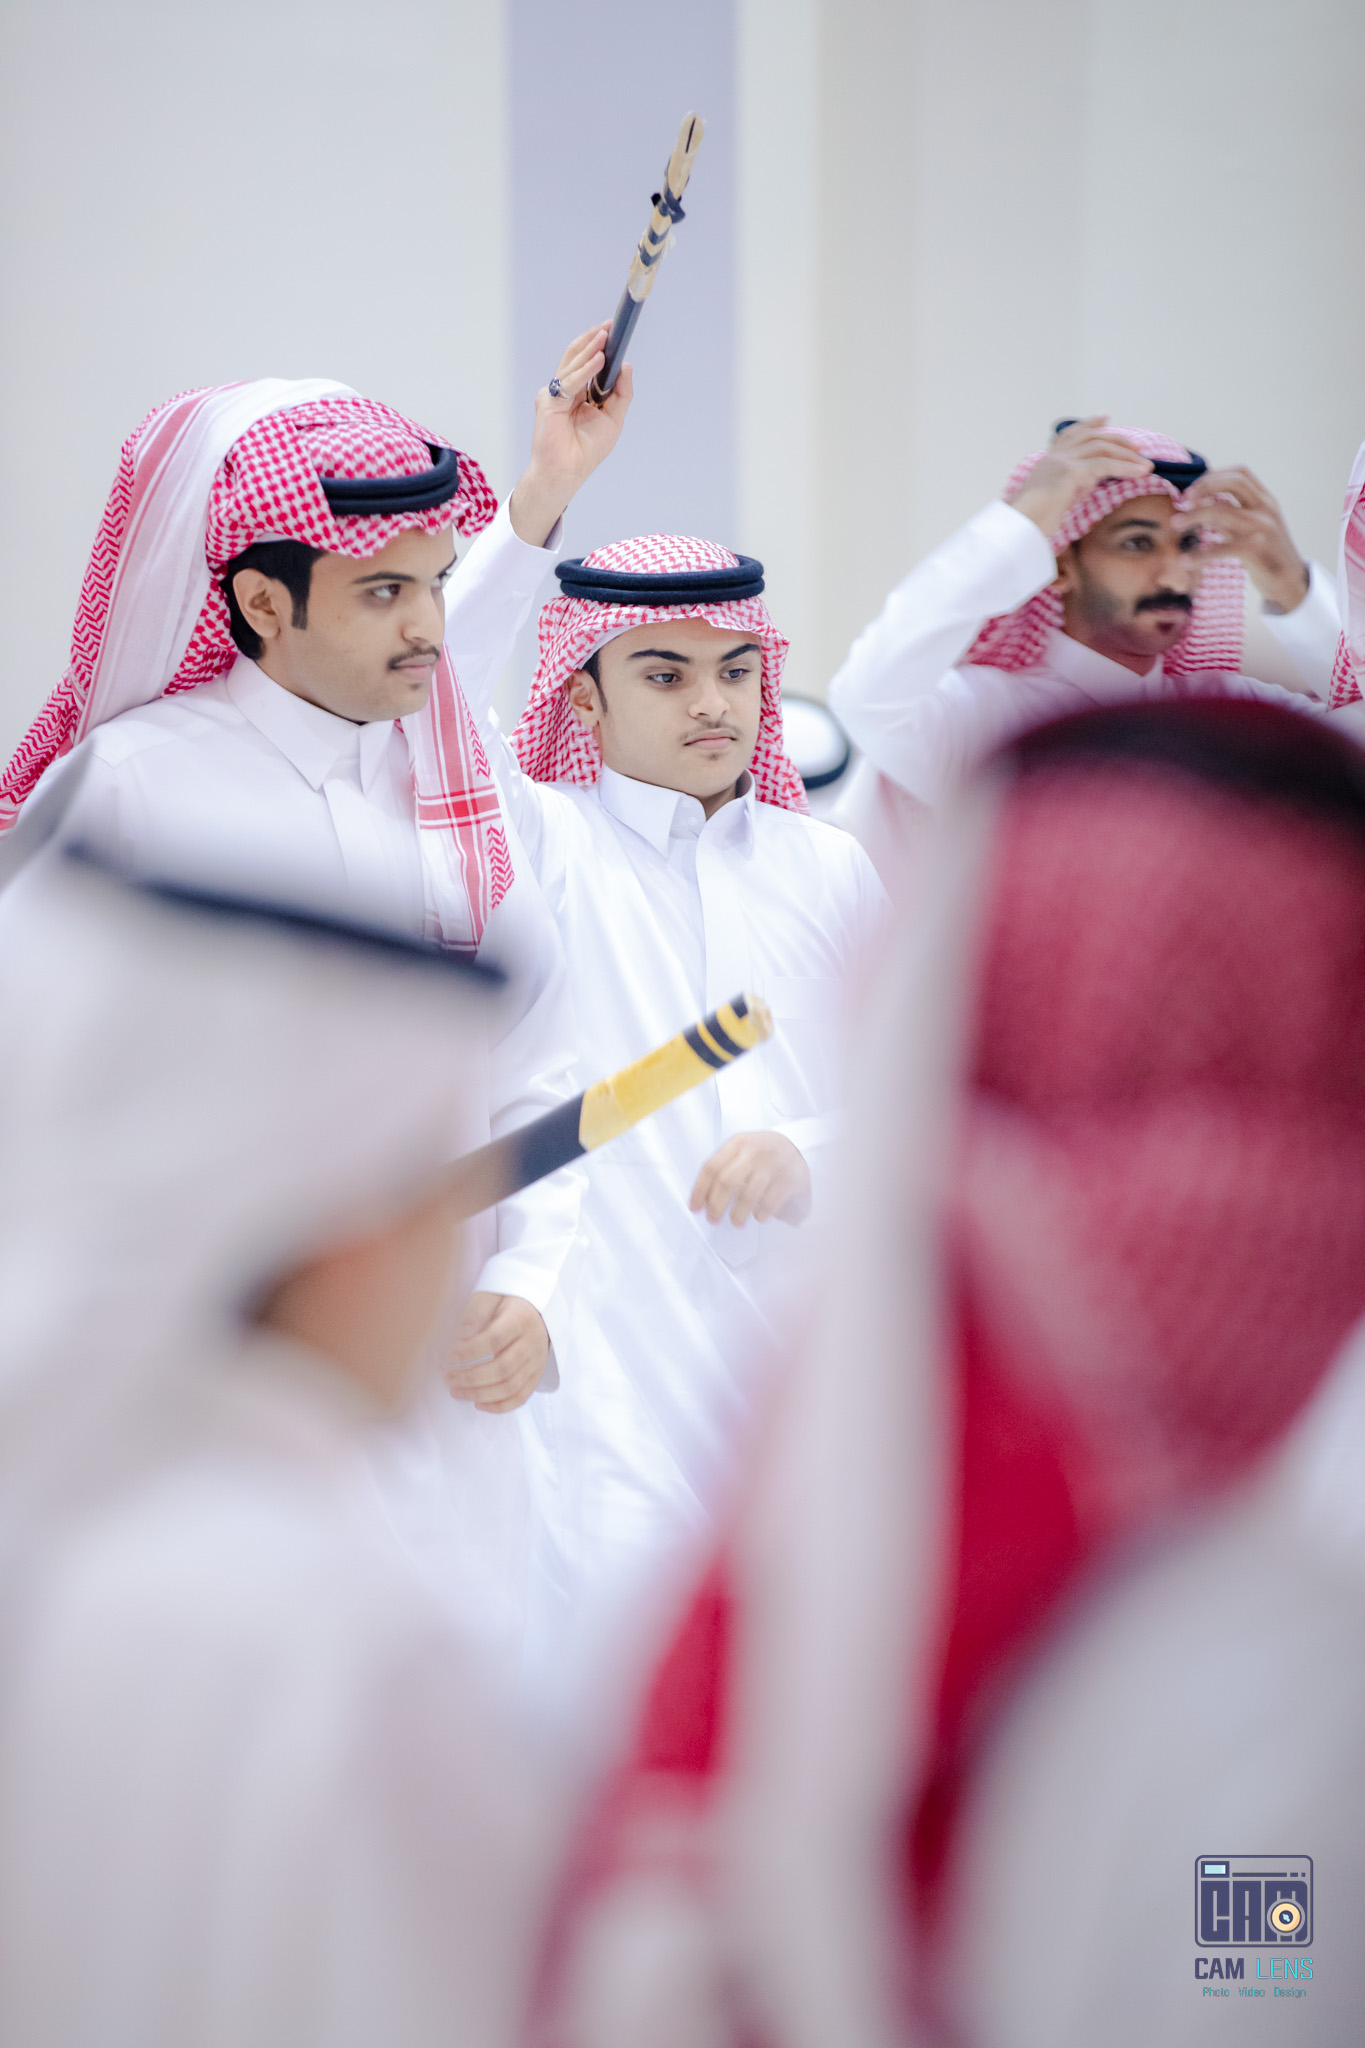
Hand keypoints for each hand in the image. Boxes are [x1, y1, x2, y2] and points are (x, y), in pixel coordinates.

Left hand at [445, 1292, 548, 1413]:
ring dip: (481, 1394)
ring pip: (511, 1387)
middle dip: (471, 1377)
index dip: (470, 1351)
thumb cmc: (506, 1302)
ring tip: (457, 1391)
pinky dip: (499, 1406)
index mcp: (521, 1319)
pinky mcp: (536, 1375)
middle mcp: (533, 1342)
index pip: (495, 1340)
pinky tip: (478, 1404)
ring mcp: (537, 1362)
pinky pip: (521, 1397)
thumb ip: (475, 1313)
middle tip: (448, 1378)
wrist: (536, 1310)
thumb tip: (461, 1336)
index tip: (449, 1356)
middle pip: (503, 1368)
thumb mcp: (490, 1296)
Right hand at [507, 324, 633, 545]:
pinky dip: (584, 370)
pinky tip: (598, 361)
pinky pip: (569, 381)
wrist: (568, 471)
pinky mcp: (548, 401)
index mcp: (581, 393)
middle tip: (608, 327)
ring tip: (604, 336)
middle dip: (594, 341)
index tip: (613, 332)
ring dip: (589, 349)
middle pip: (578, 358)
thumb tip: (627, 366)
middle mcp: (567, 390)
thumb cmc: (587, 450)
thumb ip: (621, 393)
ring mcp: (556, 394)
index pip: (589, 364)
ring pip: (573, 365)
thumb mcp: (614, 419)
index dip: (600, 347)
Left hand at [688, 1132, 811, 1227]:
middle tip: (713, 1219)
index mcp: (738, 1143)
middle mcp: (755, 1151)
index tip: (695, 1208)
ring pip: (748, 1196)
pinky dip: (759, 1215)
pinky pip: (768, 1205)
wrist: (796, 1149)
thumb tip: (702, 1200)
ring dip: (737, 1215)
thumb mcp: (741, 1152)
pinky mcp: (789, 1180)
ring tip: (736, 1222)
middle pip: (727, 1181)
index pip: (711, 1167)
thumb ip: (721, 1169)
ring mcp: (773, 1165)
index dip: (700, 1190)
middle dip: (716, 1205)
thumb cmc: (761, 1155)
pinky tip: (758, 1215)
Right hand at [1008, 414, 1151, 538]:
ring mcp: (1062, 462)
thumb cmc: (1030, 522)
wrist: (1017, 527)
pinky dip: (1126, 467)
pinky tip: (1140, 472)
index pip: (1070, 435)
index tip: (1104, 417)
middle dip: (1117, 439)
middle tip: (1137, 447)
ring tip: (1146, 465)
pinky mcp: (1070, 472)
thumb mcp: (1053, 499)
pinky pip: (1105, 464)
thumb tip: (1089, 482)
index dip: (1088, 424)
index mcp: (1047, 463)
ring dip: (1127, 455)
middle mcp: (1054, 457)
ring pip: (1101, 448)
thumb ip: (1070, 486)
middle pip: (1091, 437)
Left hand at [1171, 467, 1308, 612]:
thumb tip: (1199, 505)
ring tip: (1175, 524)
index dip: (1213, 475)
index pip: (1240, 473)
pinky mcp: (1257, 550)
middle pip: (1234, 482)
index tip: (1192, 489)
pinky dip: (1200, 554)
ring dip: (1193, 516)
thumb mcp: (1251, 527)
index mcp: (1265, 499)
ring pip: (1222, 511)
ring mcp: (1263, 527)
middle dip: (1204, 487)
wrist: (1290, 581)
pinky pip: (1222, 547)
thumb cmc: (1265, 553)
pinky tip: (1185, 560)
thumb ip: (1231, 514)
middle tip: (1182, 501)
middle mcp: (1266, 508)